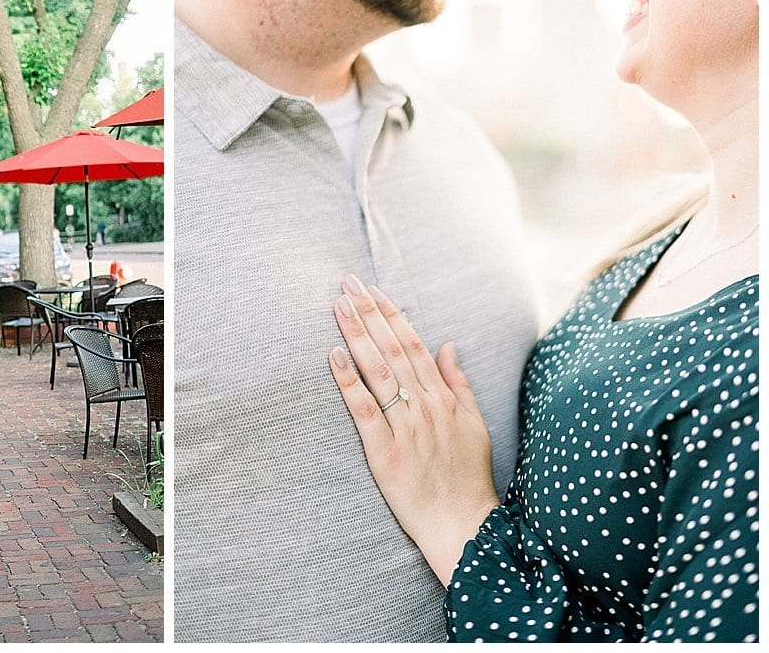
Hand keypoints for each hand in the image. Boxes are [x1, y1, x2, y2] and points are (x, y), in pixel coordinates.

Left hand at [327, 274, 499, 586]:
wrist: (462, 524)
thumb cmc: (468, 476)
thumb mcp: (474, 423)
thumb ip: (459, 382)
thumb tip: (447, 344)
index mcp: (442, 398)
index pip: (412, 344)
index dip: (390, 314)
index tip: (371, 289)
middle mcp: (423, 406)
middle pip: (391, 349)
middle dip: (367, 313)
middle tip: (346, 283)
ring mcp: (403, 427)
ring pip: (376, 372)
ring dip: (355, 335)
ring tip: (337, 307)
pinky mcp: (383, 452)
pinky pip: (363, 410)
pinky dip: (348, 382)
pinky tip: (333, 356)